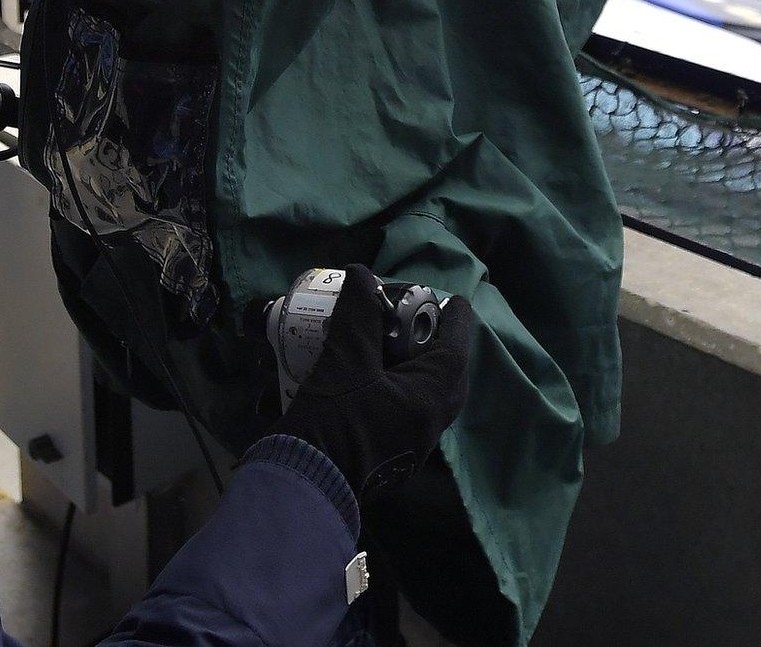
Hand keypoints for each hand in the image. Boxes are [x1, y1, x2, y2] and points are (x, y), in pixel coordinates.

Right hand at [270, 265, 474, 498]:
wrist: (304, 486)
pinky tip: (365, 381)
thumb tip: (361, 274)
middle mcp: (430, 424)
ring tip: (388, 348)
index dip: (450, 318)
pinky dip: (392, 391)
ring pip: (424, 396)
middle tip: (414, 323)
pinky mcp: (387, 458)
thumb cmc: (333, 421)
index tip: (445, 298)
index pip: (455, 346)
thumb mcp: (344, 360)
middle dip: (434, 345)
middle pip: (445, 375)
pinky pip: (402, 414)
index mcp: (432, 398)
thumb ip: (357, 314)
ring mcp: (410, 445)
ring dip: (411, 369)